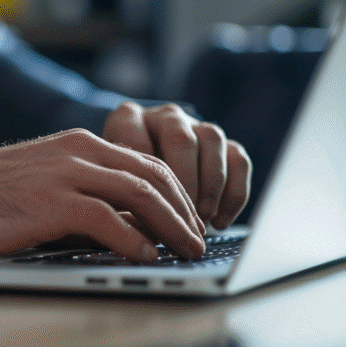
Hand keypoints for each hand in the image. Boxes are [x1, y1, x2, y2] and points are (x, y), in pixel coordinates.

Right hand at [0, 129, 206, 260]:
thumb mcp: (41, 185)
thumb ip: (82, 196)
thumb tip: (126, 228)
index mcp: (77, 144)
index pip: (145, 163)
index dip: (177, 194)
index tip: (190, 221)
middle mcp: (77, 150)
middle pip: (152, 175)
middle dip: (184, 211)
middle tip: (199, 240)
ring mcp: (64, 172)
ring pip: (139, 192)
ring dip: (171, 225)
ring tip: (186, 250)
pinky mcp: (49, 200)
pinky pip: (107, 219)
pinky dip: (134, 240)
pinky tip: (145, 256)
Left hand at [102, 102, 250, 229]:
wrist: (138, 173)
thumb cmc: (117, 183)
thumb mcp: (107, 184)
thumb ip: (113, 197)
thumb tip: (131, 231)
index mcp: (127, 117)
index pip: (134, 138)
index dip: (140, 178)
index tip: (144, 212)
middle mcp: (163, 116)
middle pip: (180, 138)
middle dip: (184, 182)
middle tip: (181, 217)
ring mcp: (196, 125)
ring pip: (212, 140)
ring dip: (211, 184)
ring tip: (202, 219)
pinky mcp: (223, 143)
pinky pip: (239, 160)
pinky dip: (234, 193)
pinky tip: (221, 222)